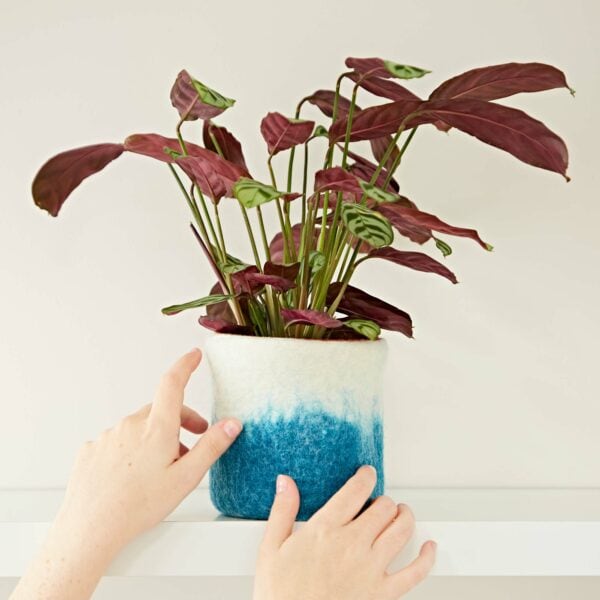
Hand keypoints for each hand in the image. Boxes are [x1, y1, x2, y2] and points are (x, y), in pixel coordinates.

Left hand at [10, 348, 241, 599]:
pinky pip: (118, 441)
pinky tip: (132, 475)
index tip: (194, 355)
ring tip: (160, 470)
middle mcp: (131, 425)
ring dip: (154, 438)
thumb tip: (232, 423)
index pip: (173, 383)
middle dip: (180, 421)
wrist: (90, 529)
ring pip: (139, 427)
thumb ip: (211, 446)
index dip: (186, 365)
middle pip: (161, 410)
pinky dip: (130, 450)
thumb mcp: (186, 477)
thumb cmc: (138, 506)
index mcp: (157, 428)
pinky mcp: (93, 449)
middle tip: (192, 444)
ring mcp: (109, 436)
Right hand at [254, 466, 435, 599]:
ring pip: (401, 530)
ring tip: (401, 513)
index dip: (366, 476)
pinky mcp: (382, 593)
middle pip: (383, 508)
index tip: (367, 474)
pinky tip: (428, 548)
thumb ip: (281, 511)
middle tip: (379, 501)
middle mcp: (352, 544)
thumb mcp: (270, 549)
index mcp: (325, 529)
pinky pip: (414, 573)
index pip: (356, 490)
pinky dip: (427, 558)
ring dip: (404, 516)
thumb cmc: (281, 595)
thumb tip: (285, 483)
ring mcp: (370, 568)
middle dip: (383, 499)